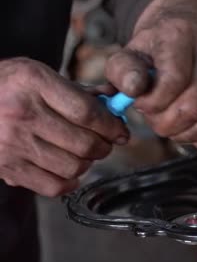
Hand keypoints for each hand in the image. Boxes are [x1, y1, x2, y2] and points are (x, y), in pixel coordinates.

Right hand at [0, 58, 128, 195]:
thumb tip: (116, 99)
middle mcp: (21, 113)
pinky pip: (54, 186)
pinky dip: (69, 181)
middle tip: (105, 142)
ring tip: (83, 153)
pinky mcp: (6, 168)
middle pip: (85, 143)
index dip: (112, 125)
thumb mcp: (36, 74)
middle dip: (104, 145)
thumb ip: (78, 90)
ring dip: (87, 163)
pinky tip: (68, 170)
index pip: (88, 112)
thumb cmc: (4, 87)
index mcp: (32, 82)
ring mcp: (11, 143)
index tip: (120, 130)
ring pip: (74, 166)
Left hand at [104, 0, 196, 149]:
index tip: (142, 105)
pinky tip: (192, 129)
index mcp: (181, 34)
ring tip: (173, 124)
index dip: (153, 104)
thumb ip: (122, 73)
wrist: (185, 43)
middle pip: (193, 108)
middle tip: (156, 120)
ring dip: (185, 134)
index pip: (174, 81)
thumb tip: (134, 90)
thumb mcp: (128, 58)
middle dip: (167, 124)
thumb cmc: (155, 54)